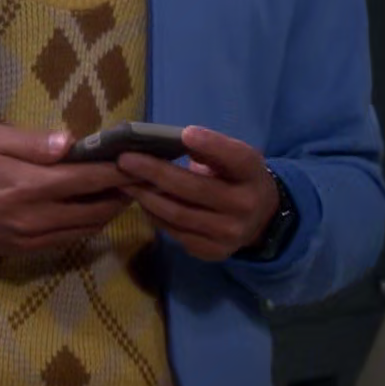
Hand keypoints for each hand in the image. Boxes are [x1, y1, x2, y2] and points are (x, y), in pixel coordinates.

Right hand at [0, 126, 135, 256]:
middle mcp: (35, 217)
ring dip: (107, 212)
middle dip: (120, 194)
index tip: (138, 162)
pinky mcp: (25, 250)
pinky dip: (86, 226)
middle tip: (138, 179)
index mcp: (28, 185)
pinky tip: (92, 211)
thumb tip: (71, 143)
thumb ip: (33, 143)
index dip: (116, 173)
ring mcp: (31, 238)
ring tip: (122, 194)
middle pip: (93, 209)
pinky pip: (67, 240)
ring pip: (84, 229)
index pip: (86, 180)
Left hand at [117, 127, 279, 261]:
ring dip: (147, 197)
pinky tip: (142, 201)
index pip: (235, 158)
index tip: (186, 133)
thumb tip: (171, 140)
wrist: (260, 219)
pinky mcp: (213, 252)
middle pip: (194, 189)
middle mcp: (245, 206)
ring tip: (124, 181)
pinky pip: (176, 233)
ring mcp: (229, 233)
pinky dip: (155, 216)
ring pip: (179, 215)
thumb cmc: (236, 177)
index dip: (211, 145)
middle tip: (125, 161)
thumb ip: (210, 149)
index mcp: (252, 174)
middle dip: (155, 173)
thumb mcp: (232, 157)